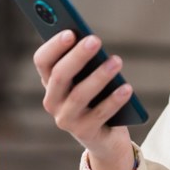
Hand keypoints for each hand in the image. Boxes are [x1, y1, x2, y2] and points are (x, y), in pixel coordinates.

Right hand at [32, 30, 134, 169]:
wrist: (105, 137)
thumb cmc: (96, 98)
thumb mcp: (87, 78)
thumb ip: (85, 62)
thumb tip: (92, 41)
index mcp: (50, 82)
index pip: (42, 61)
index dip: (54, 46)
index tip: (70, 32)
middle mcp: (52, 101)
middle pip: (60, 76)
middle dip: (77, 56)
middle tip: (95, 40)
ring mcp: (66, 119)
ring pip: (80, 95)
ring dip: (99, 76)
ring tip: (117, 61)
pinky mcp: (84, 132)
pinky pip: (100, 114)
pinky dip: (114, 100)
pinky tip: (126, 88)